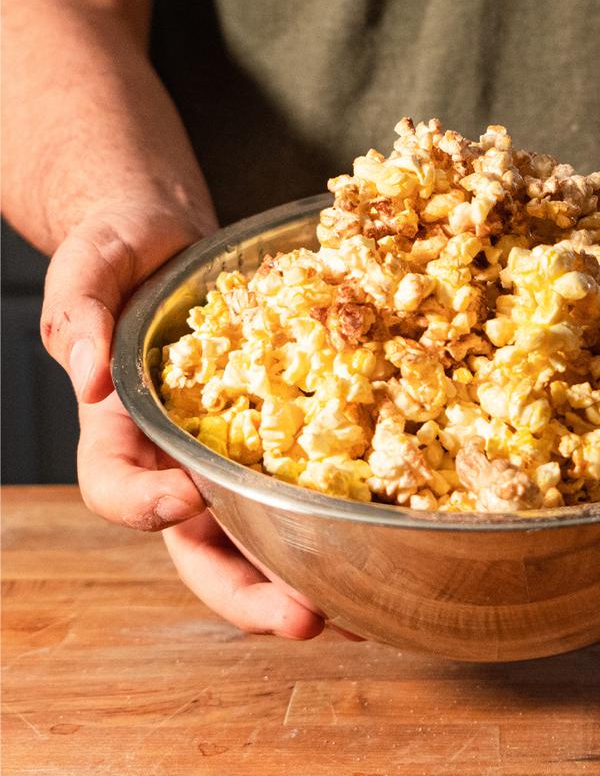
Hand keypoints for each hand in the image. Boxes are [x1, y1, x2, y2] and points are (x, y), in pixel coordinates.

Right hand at [41, 201, 324, 638]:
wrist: (173, 243)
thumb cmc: (119, 250)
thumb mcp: (88, 268)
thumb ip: (79, 314)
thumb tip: (87, 378)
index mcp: (118, 431)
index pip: (116, 489)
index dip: (145, 506)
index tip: (188, 497)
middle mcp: (175, 461)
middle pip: (199, 549)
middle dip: (247, 592)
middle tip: (304, 618)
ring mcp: (229, 456)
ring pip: (259, 538)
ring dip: (305, 583)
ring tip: (364, 614)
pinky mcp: (276, 437)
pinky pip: (302, 487)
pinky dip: (336, 523)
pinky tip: (384, 544)